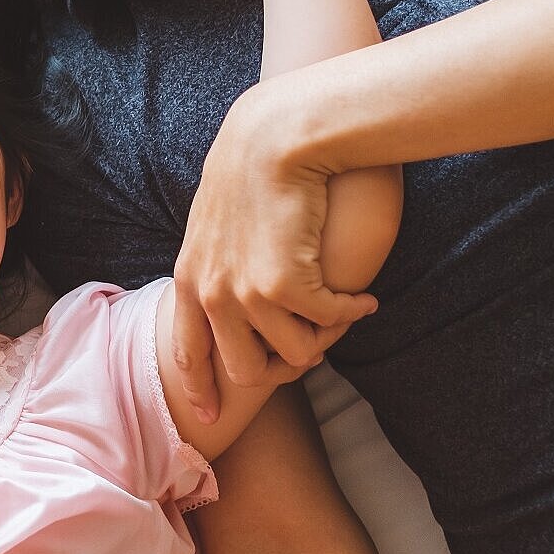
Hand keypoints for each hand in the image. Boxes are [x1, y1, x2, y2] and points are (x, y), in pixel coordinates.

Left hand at [169, 87, 377, 422]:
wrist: (275, 135)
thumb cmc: (252, 167)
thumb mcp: (215, 220)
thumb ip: (216, 260)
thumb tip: (228, 294)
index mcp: (188, 278)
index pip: (188, 352)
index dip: (201, 388)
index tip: (211, 417)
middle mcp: (210, 294)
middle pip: (245, 370)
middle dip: (284, 367)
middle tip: (315, 347)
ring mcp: (245, 294)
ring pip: (295, 355)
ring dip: (325, 339)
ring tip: (344, 312)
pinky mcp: (285, 286)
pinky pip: (327, 324)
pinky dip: (351, 312)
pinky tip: (366, 299)